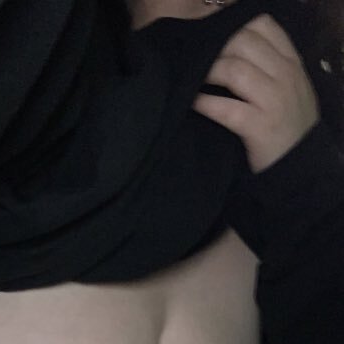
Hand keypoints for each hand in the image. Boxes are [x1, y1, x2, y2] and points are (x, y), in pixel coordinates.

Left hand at [191, 13, 320, 173]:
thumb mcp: (289, 89)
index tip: (215, 41)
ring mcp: (274, 101)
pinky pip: (226, 108)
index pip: (263, 26)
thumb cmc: (287, 128)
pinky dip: (205, 104)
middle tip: (198, 62)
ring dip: (208, 72)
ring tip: (193, 80)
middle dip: (215, 50)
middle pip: (243, 43)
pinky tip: (194, 103)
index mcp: (292, 63)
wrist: (299, 167)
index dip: (234, 28)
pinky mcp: (260, 127)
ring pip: (234, 71)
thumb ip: (269, 67)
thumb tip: (229, 51)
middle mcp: (285, 76)